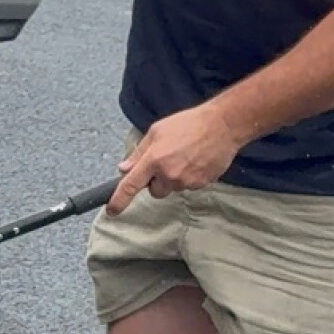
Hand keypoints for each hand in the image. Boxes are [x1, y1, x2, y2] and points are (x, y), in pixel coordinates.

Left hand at [106, 105, 241, 216]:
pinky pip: (189, 186)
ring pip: (172, 188)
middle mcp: (169, 174)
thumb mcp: (157, 130)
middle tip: (166, 160)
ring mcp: (186, 181)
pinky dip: (189, 177)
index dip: (119, 199)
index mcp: (154, 159)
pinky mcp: (201, 184)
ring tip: (185, 156)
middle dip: (157, 181)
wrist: (221, 126)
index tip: (112, 210)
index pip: (131, 184)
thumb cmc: (188, 124)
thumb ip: (139, 152)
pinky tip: (196, 160)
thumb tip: (124, 168)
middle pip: (155, 191)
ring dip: (174, 177)